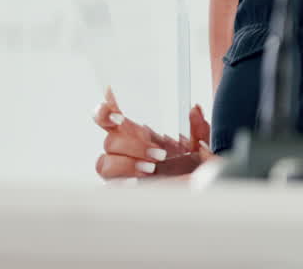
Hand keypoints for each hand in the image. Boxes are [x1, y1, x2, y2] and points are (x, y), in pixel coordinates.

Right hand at [94, 89, 213, 179]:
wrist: (195, 192)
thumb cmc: (190, 168)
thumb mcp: (198, 145)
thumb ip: (198, 127)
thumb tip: (195, 110)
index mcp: (134, 134)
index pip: (107, 118)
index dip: (104, 113)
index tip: (117, 117)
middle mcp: (123, 150)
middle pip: (109, 142)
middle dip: (133, 147)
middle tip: (158, 154)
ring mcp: (119, 171)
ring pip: (104, 164)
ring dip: (127, 165)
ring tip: (150, 169)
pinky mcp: (120, 189)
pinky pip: (109, 186)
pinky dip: (122, 183)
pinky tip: (137, 183)